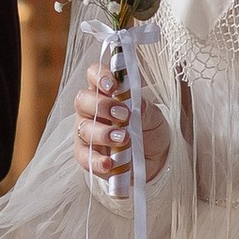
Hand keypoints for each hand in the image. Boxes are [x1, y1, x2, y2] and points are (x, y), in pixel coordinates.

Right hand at [73, 58, 168, 184]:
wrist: (155, 157)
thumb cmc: (149, 128)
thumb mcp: (153, 116)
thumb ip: (144, 108)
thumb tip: (138, 103)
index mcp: (105, 92)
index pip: (94, 75)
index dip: (100, 76)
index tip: (113, 85)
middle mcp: (90, 110)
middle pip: (82, 100)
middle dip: (102, 106)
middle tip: (123, 114)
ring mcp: (86, 133)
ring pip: (84, 129)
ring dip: (103, 133)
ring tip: (124, 139)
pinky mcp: (87, 156)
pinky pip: (85, 158)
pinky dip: (97, 161)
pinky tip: (109, 163)